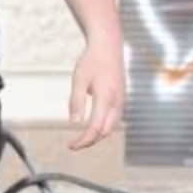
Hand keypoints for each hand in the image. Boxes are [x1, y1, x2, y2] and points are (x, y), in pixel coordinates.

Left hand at [68, 31, 125, 149]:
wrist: (109, 47)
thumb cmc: (92, 61)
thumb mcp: (79, 79)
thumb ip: (76, 101)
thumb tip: (74, 123)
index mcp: (107, 99)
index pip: (95, 128)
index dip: (83, 140)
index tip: (70, 145)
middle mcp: (117, 103)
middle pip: (105, 132)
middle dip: (90, 141)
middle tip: (73, 145)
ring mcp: (121, 101)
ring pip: (111, 127)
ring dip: (96, 135)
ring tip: (81, 139)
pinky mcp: (121, 98)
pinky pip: (114, 119)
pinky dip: (103, 127)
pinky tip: (92, 127)